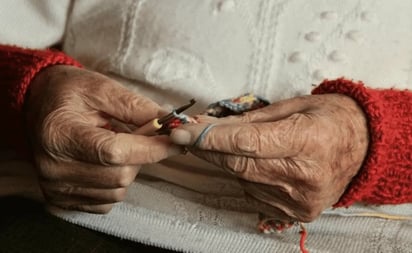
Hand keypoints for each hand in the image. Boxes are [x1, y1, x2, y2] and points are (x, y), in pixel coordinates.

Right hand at [26, 65, 181, 212]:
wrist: (39, 104)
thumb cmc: (69, 92)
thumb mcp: (101, 88)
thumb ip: (135, 106)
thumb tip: (169, 123)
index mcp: (60, 134)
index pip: (115, 152)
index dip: (151, 148)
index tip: (175, 141)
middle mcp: (53, 167)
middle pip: (120, 175)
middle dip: (141, 156)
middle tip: (140, 137)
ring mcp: (55, 187)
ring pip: (117, 191)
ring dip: (128, 169)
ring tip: (115, 145)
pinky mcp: (60, 199)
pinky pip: (106, 201)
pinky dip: (115, 183)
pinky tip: (105, 163)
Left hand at [170, 94, 368, 221]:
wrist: (362, 147)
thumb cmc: (329, 119)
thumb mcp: (291, 106)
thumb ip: (249, 120)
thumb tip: (208, 125)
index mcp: (308, 140)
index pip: (248, 142)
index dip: (211, 138)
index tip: (184, 132)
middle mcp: (306, 176)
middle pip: (240, 165)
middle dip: (209, 150)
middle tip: (191, 135)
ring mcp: (301, 199)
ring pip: (243, 181)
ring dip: (229, 162)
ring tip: (238, 145)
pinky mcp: (297, 212)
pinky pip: (253, 193)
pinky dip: (246, 177)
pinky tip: (258, 164)